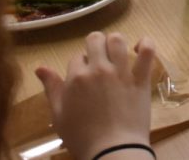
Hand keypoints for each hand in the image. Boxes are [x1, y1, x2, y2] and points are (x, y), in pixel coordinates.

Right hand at [36, 32, 156, 159]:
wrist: (112, 150)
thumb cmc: (82, 137)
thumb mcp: (59, 115)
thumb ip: (52, 88)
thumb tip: (40, 67)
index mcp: (76, 77)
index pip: (76, 57)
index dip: (79, 65)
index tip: (83, 77)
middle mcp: (98, 69)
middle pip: (95, 39)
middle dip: (94, 45)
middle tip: (98, 58)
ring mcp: (121, 72)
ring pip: (117, 40)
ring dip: (115, 42)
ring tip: (115, 52)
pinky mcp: (141, 79)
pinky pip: (147, 52)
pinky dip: (145, 44)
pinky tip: (139, 47)